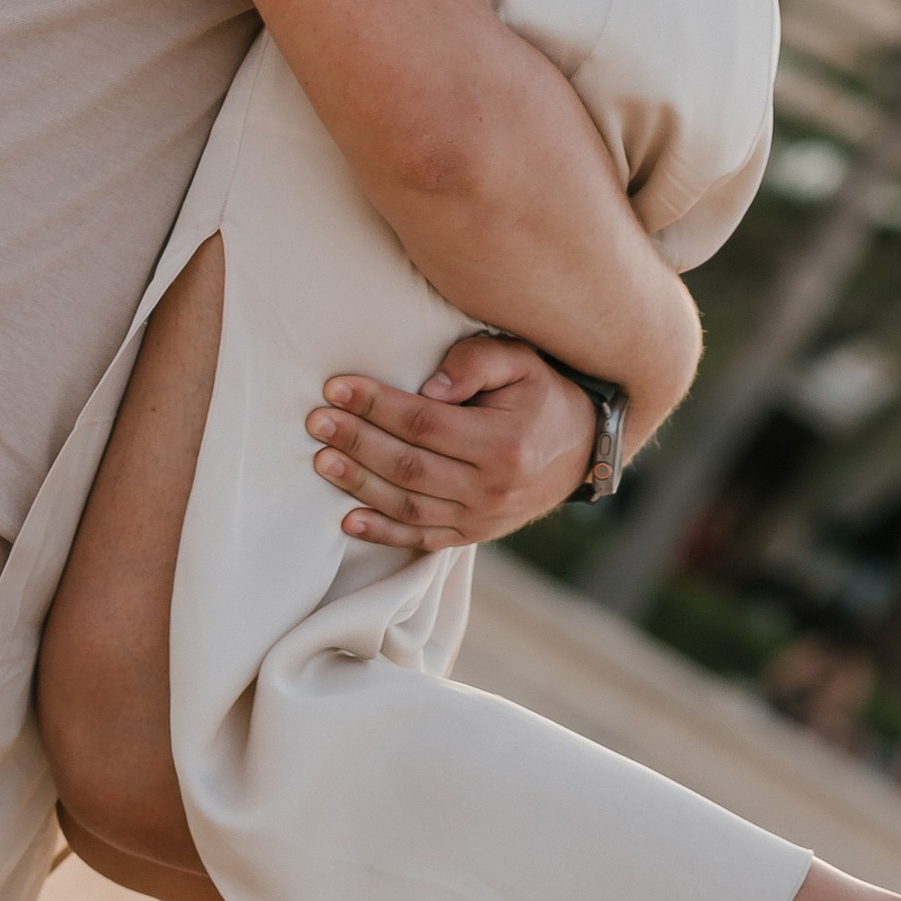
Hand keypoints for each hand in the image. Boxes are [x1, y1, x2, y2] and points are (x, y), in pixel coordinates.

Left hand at [306, 332, 598, 554]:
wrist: (583, 449)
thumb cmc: (542, 395)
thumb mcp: (520, 362)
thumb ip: (475, 363)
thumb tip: (428, 388)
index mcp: (503, 442)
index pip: (424, 423)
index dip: (376, 406)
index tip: (336, 388)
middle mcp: (492, 487)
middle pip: (409, 466)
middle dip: (357, 442)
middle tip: (317, 421)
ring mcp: (482, 517)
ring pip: (409, 505)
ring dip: (359, 485)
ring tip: (322, 460)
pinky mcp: (474, 534)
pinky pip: (422, 538)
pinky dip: (383, 532)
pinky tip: (348, 519)